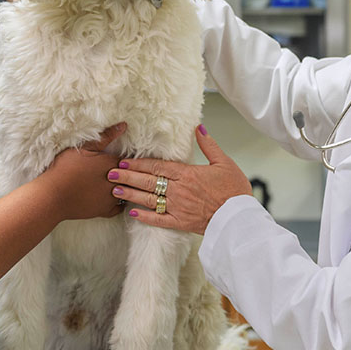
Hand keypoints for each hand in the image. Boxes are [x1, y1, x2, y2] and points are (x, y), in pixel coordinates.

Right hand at [36, 123, 126, 220]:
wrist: (51, 195)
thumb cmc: (64, 168)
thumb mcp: (83, 148)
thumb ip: (105, 137)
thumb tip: (124, 125)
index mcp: (111, 163)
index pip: (127, 160)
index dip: (123, 160)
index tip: (118, 161)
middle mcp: (116, 181)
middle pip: (130, 176)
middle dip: (127, 173)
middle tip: (118, 172)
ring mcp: (111, 197)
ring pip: (127, 191)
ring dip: (126, 187)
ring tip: (120, 183)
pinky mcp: (104, 211)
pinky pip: (119, 208)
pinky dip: (119, 204)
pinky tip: (116, 199)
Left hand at [108, 125, 250, 233]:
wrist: (241, 219)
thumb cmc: (235, 190)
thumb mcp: (224, 162)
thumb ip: (209, 145)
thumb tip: (198, 128)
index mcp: (188, 174)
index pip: (157, 167)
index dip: (139, 164)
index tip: (124, 161)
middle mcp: (179, 190)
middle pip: (148, 182)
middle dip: (127, 177)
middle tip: (110, 173)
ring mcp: (178, 208)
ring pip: (149, 200)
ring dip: (130, 195)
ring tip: (115, 190)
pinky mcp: (181, 223)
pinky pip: (159, 220)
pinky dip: (144, 217)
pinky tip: (132, 213)